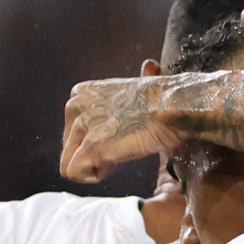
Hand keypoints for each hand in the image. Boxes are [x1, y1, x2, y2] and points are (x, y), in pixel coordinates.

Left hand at [59, 76, 184, 183]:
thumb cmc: (162, 102)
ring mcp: (81, 126)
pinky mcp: (90, 146)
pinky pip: (76, 174)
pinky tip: (117, 161)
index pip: (71, 134)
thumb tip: (149, 68)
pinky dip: (97, 175)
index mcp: (80, 94)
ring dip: (96, 166)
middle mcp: (75, 106)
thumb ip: (117, 100)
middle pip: (68, 150)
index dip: (95, 141)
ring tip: (120, 152)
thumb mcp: (131, 94)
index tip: (118, 135)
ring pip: (70, 165)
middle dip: (92, 156)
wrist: (175, 107)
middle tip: (120, 146)